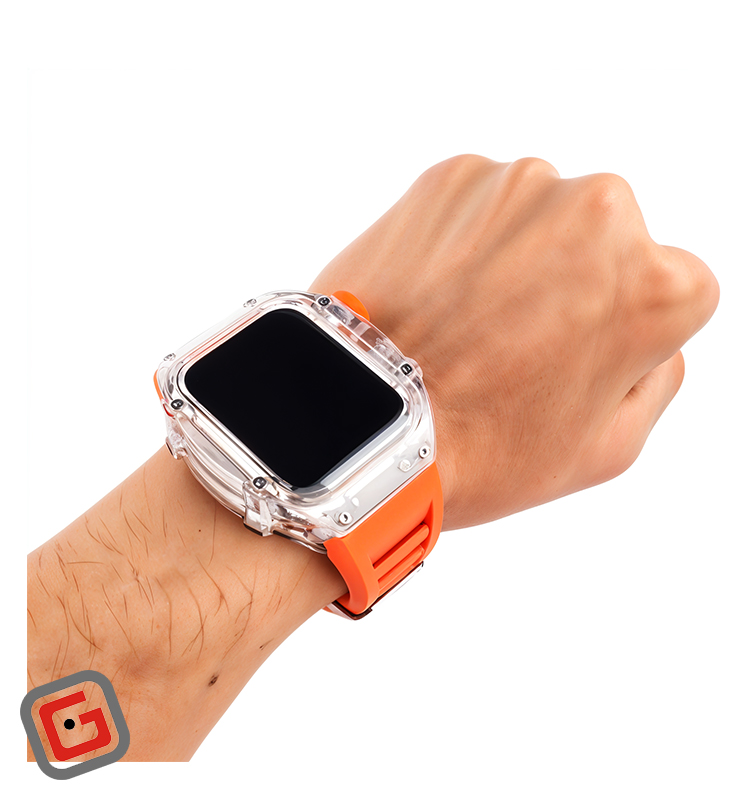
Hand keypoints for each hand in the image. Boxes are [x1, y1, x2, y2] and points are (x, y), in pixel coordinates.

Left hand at [309, 155, 718, 529]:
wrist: (362, 417)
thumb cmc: (481, 447)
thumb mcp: (607, 449)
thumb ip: (660, 378)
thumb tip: (655, 336)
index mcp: (656, 283)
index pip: (675, 289)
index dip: (624, 334)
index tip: (573, 362)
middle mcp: (601, 209)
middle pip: (609, 242)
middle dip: (576, 284)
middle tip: (513, 346)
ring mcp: (519, 184)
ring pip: (542, 218)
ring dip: (518, 258)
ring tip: (465, 325)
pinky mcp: (451, 175)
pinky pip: (479, 205)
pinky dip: (466, 241)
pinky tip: (436, 297)